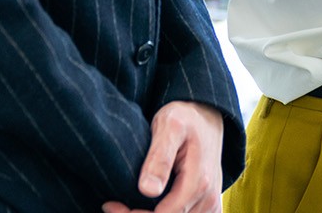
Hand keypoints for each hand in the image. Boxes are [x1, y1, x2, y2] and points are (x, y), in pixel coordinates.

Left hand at [101, 101, 224, 212]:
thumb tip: (148, 190)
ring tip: (128, 204)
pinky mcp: (209, 207)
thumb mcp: (169, 127)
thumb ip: (159, 157)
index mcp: (198, 182)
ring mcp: (210, 205)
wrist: (206, 117)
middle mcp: (208, 198)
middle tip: (114, 205)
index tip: (110, 204)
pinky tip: (149, 207)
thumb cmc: (185, 119)